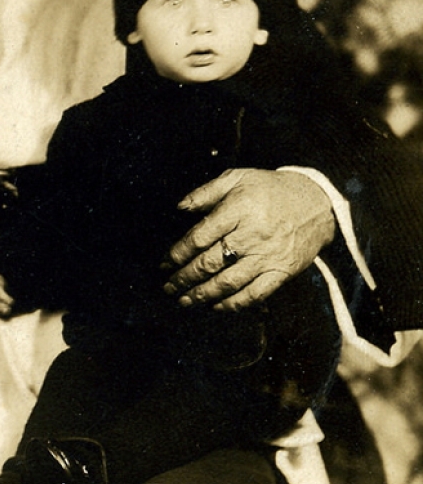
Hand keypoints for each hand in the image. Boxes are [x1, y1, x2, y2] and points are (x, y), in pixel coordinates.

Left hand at [162, 167, 335, 310]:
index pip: (200, 236)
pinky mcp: (282, 272)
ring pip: (228, 282)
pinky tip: (217, 306)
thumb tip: (180, 207)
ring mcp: (267, 256)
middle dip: (184, 277)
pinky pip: (255, 294)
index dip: (179, 252)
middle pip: (210, 262)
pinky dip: (234, 304)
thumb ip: (206, 192)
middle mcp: (251, 235)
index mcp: (238, 209)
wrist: (317, 202)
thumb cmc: (271, 189)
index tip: (165, 262)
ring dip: (202, 294)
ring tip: (185, 300)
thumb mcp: (238, 177)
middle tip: (168, 286)